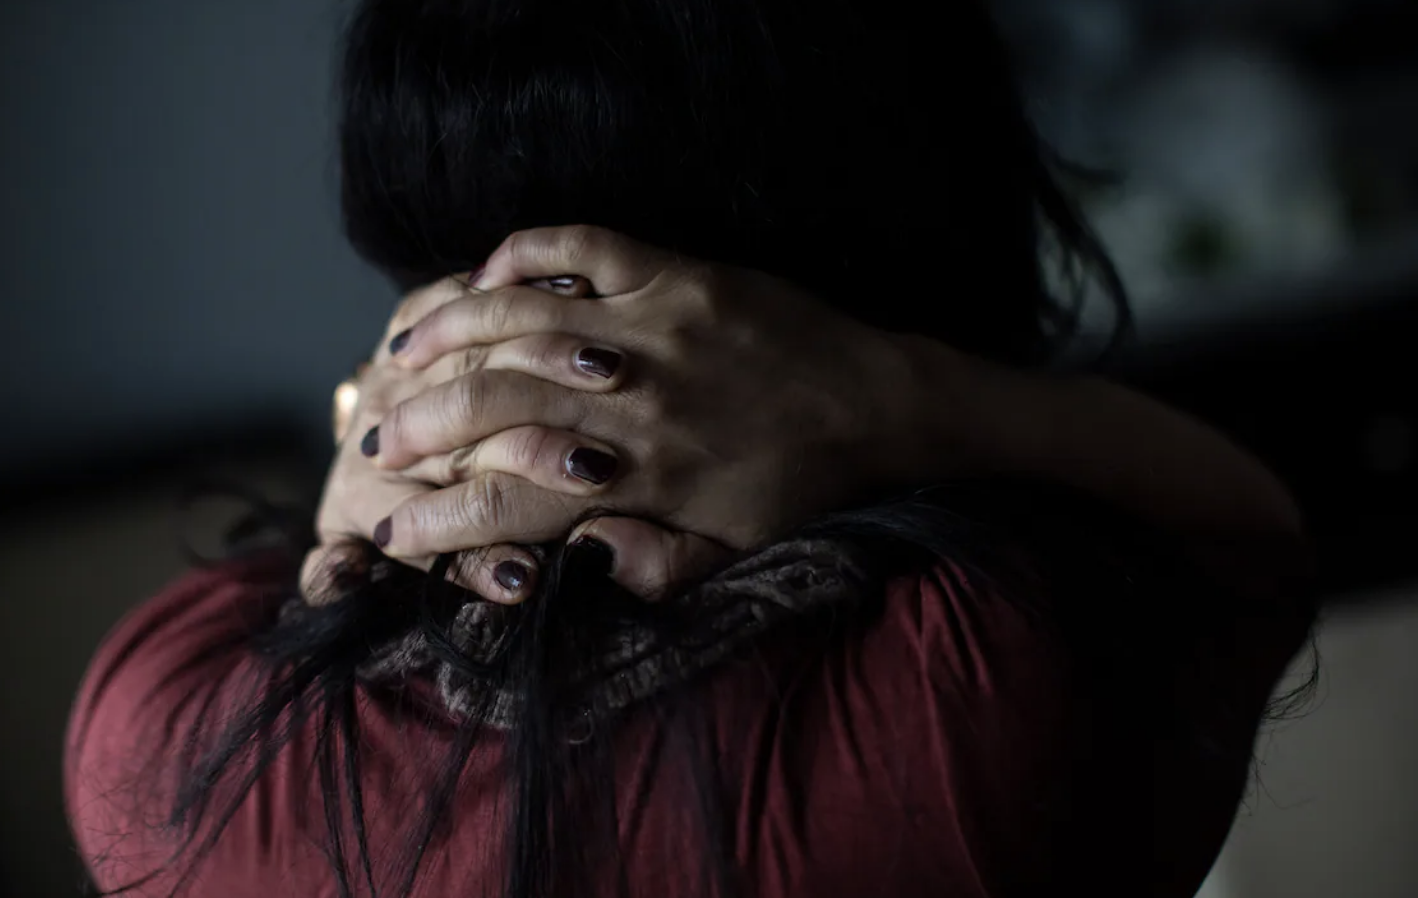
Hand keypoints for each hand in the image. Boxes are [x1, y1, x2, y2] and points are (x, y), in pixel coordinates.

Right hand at [362, 225, 941, 588]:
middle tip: (370, 436)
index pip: (508, 501)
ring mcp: (654, 327)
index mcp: (644, 481)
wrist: (884, 404)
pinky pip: (584, 248)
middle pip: (492, 405)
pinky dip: (529, 252)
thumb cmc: (804, 484)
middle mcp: (636, 404)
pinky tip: (487, 269)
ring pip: (521, 321)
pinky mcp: (680, 275)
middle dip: (416, 423)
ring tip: (399, 347)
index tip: (385, 529)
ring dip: (448, 332)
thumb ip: (650, 567)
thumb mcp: (735, 553)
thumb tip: (570, 562)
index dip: (436, 521)